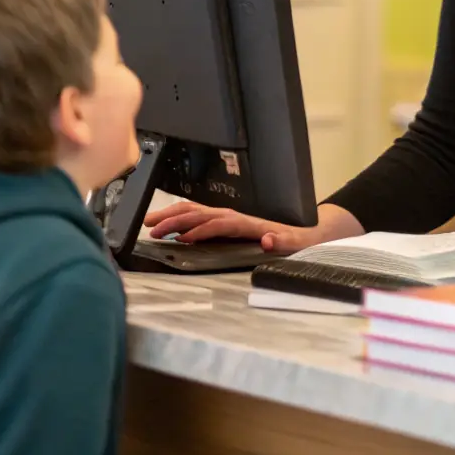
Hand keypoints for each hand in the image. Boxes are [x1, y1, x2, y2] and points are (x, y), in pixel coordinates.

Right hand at [142, 201, 361, 254]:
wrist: (304, 233)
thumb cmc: (296, 240)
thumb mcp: (295, 243)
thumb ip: (282, 241)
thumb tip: (269, 238)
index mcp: (247, 222)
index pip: (219, 223)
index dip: (202, 230)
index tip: (183, 239)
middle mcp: (235, 216)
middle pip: (200, 213)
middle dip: (175, 218)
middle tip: (153, 228)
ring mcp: (228, 217)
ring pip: (194, 212)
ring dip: (172, 216)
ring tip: (150, 224)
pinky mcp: (225, 221)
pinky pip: (198, 217)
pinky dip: (180, 219)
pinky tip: (168, 228)